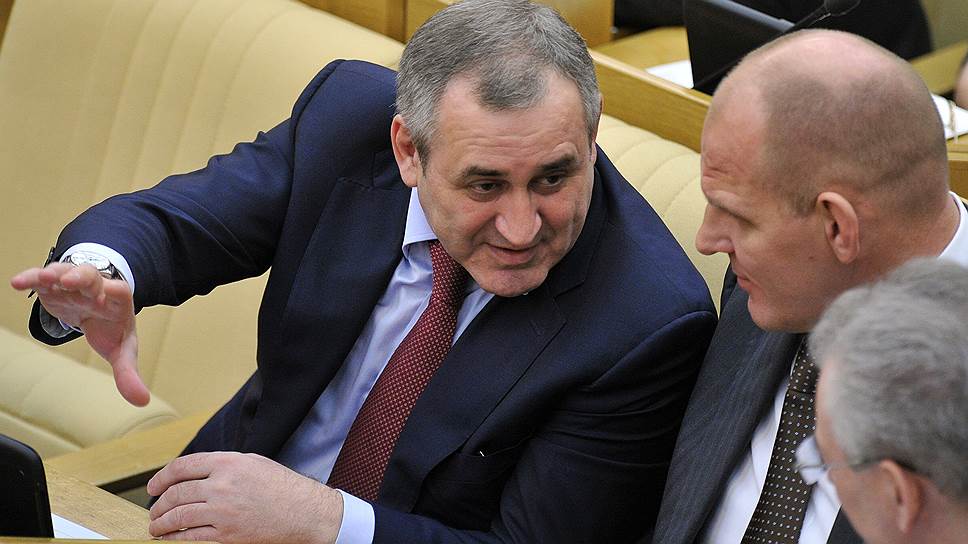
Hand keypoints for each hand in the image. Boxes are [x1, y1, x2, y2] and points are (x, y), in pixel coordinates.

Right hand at [10, 262, 148, 405]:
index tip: (100, 299)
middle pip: (91, 276)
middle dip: (81, 277)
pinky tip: (18, 283)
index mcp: (117, 300)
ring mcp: (74, 285)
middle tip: (69, 281)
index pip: (118, 291)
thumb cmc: (113, 328)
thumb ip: (128, 372)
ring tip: (44, 278)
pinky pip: (42, 278)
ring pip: (65, 271)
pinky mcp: (53, 288)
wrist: (100, 311)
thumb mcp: (122, 350)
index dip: (110, 292)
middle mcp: (96, 287)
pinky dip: (32, 278)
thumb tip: (141, 400)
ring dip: (55, 273)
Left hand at [147, 452, 342, 542]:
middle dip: (159, 504)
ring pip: (178, 516)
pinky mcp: (227, 535)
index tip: (153, 487)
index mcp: (228, 463)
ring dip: (161, 523)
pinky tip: (170, 539)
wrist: (304, 512)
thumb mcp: (253, 462)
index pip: (182, 467)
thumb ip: (223, 464)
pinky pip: (190, 538)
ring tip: (157, 526)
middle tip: (155, 510)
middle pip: (176, 493)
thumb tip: (193, 472)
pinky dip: (174, 539)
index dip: (161, 478)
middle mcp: (222, 486)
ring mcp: (223, 512)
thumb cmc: (282, 486)